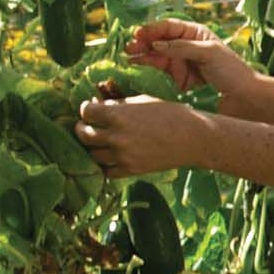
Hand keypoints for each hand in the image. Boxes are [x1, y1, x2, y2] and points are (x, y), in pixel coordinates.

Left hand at [74, 89, 212, 177]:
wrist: (192, 138)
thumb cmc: (171, 114)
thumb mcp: (143, 101)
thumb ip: (119, 105)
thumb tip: (99, 105)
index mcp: (118, 115)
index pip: (87, 112)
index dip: (85, 109)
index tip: (88, 108)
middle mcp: (116, 136)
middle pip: (84, 135)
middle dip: (81, 128)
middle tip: (84, 126)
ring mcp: (122, 156)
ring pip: (92, 154)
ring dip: (92, 147)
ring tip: (97, 142)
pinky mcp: (131, 170)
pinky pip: (107, 171)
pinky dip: (104, 165)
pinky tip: (108, 157)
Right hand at [127, 15, 250, 100]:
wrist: (243, 98)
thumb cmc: (232, 70)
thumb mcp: (209, 53)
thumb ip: (182, 48)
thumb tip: (156, 44)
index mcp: (195, 34)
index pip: (169, 27)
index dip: (153, 29)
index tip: (139, 33)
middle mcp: (186, 46)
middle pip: (159, 40)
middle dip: (144, 42)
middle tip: (129, 46)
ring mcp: (181, 63)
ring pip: (156, 55)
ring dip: (142, 54)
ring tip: (128, 56)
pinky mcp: (178, 79)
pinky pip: (159, 71)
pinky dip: (147, 68)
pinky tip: (135, 65)